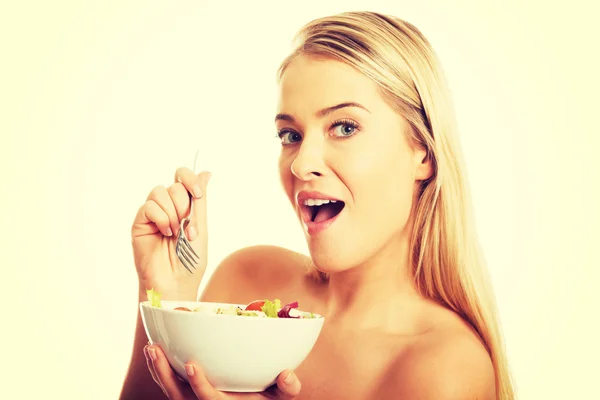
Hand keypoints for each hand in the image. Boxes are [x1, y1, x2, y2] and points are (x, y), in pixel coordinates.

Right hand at [131, 167, 211, 299]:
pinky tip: (164, 234)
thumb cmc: (190, 259)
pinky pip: (149, 206)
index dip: (189, 178)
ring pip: (160, 192)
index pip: (182, 177)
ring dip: (173, 213)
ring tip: (175, 233)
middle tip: (187, 228)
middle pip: (174, 185)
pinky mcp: (140, 223)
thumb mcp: (201, 226)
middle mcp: (167, 207)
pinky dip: (161, 219)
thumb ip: (200, 199)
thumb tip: (206, 172)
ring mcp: (153, 214)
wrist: (176, 281)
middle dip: (184, 206)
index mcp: (184, 206)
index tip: (198, 194)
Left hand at [143, 345, 301, 399]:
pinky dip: (161, 368)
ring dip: (158, 368)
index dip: (199, 385)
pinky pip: (170, 383)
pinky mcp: (188, 393)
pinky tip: (156, 349)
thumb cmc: (267, 399)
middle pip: (178, 396)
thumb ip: (287, 388)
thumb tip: (288, 374)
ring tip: (151, 346)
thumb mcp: (281, 397)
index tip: (192, 365)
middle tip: (154, 348)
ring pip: (170, 390)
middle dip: (164, 373)